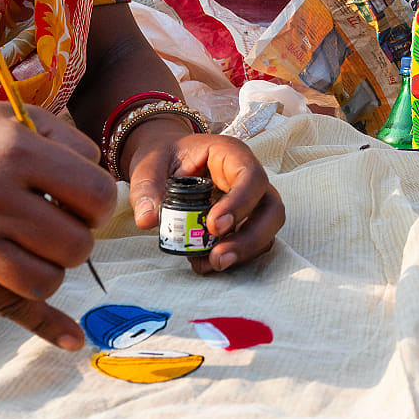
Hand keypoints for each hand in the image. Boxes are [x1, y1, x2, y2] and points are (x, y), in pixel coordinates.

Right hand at [0, 101, 116, 349]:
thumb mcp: (15, 117)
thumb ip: (70, 146)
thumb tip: (110, 196)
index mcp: (15, 152)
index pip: (94, 195)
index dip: (99, 202)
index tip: (83, 200)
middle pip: (77, 244)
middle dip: (78, 235)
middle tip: (57, 222)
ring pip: (49, 280)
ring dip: (55, 267)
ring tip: (38, 245)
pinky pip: (11, 308)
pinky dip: (47, 326)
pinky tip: (72, 339)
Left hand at [120, 116, 284, 274]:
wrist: (167, 162)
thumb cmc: (165, 156)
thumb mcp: (149, 164)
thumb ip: (147, 187)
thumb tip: (147, 220)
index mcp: (232, 155)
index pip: (251, 178)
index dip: (240, 204)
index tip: (214, 226)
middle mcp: (250, 179)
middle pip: (272, 210)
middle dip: (250, 239)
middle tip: (218, 257)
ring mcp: (252, 203)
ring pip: (266, 231)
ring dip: (242, 253)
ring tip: (208, 263)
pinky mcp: (245, 223)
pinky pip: (252, 244)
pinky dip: (233, 258)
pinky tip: (204, 262)